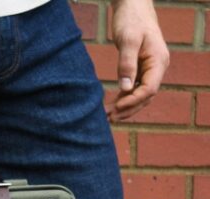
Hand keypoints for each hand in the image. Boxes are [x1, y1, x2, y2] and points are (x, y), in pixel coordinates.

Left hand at [105, 0, 169, 121]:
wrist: (133, 6)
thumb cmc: (131, 20)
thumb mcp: (127, 40)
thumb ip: (126, 64)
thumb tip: (125, 88)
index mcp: (158, 61)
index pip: (149, 89)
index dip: (133, 101)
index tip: (116, 108)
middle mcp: (158, 67)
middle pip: (147, 96)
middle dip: (129, 109)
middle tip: (110, 118)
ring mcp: (151, 68)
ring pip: (142, 94)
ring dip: (127, 106)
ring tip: (110, 116)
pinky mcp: (143, 67)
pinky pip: (137, 88)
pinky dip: (127, 98)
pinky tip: (114, 104)